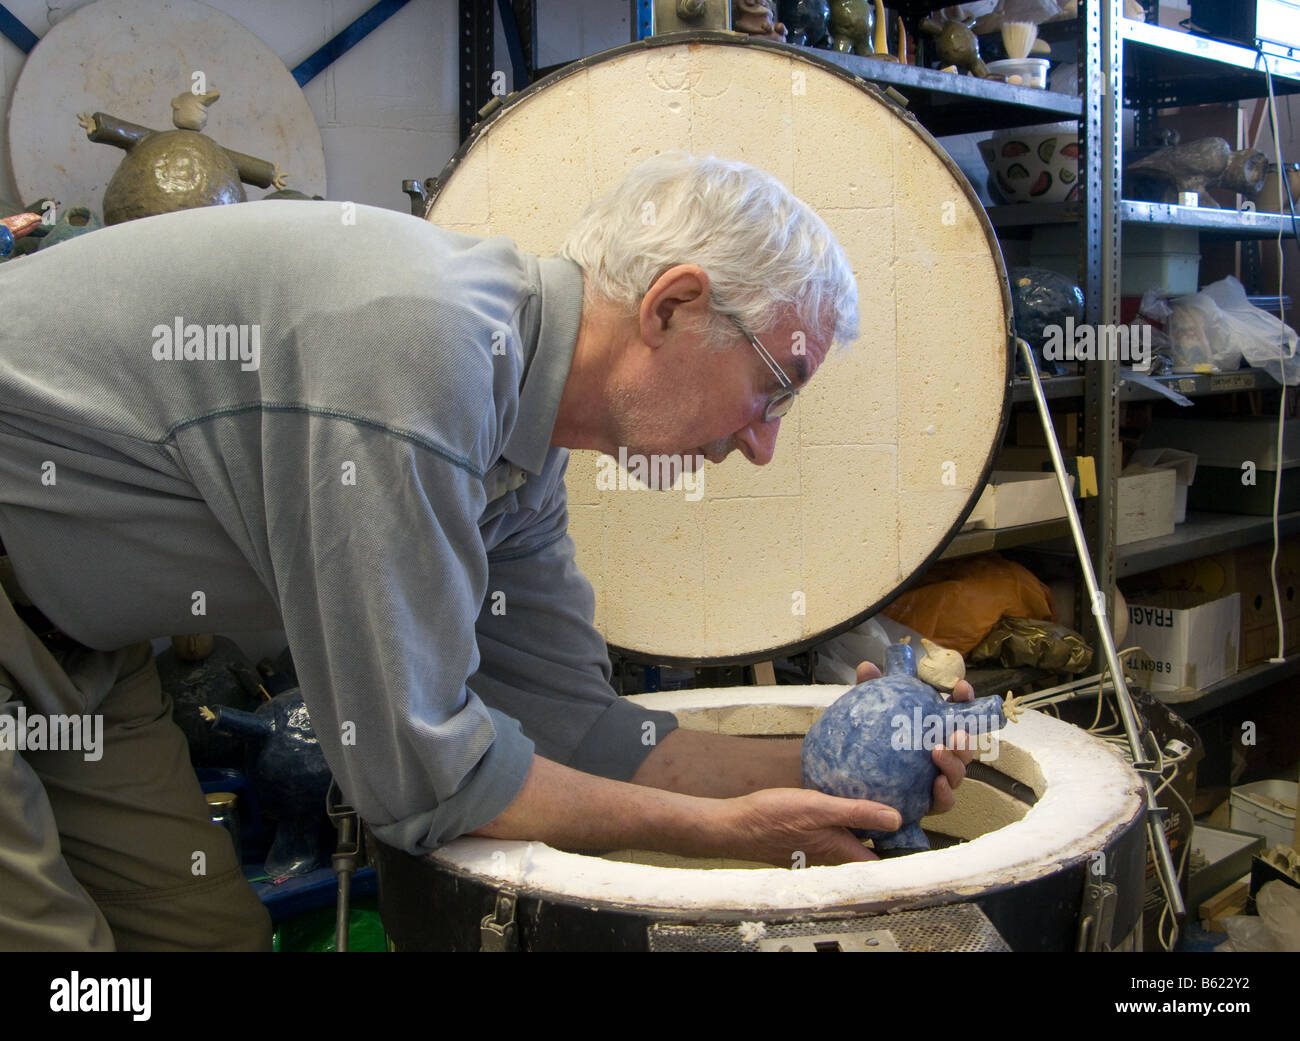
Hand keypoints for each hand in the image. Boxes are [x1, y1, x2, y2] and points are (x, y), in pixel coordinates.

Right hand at [712, 786, 902, 865]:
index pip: (884, 861)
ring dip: (870, 824)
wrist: (734, 825)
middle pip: (871, 850)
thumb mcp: (817, 806)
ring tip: (885, 797)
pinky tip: (848, 796)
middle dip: (890, 832)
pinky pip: (837, 832)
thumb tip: (896, 817)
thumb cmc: (771, 818)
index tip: (923, 832)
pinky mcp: (809, 838)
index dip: (905, 850)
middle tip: (908, 805)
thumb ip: (855, 811)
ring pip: (854, 839)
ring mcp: (821, 848)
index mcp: (842, 852)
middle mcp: (834, 855)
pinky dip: (848, 819)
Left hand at [855, 660, 975, 815]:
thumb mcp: (871, 715)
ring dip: (954, 762)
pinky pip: (945, 801)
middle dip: (966, 736)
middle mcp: (941, 753)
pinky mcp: (930, 803)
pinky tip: (936, 783)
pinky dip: (944, 793)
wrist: (859, 789)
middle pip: (965, 745)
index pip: (956, 711)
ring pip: (959, 772)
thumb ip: (869, 690)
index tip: (961, 687)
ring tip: (939, 751)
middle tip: (957, 731)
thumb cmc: (873, 745)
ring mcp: (938, 778)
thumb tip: (867, 667)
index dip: (964, 699)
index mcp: (932, 729)